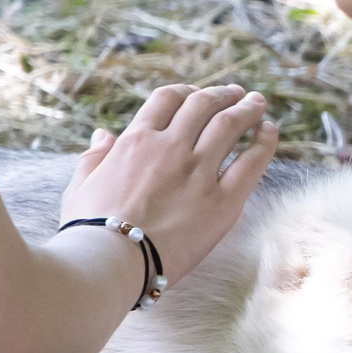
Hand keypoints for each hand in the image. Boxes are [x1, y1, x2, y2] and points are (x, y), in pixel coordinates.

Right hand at [58, 83, 278, 286]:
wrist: (111, 260)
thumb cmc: (91, 228)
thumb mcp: (81, 185)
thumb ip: (94, 157)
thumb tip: (103, 134)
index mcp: (135, 141)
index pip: (166, 100)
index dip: (185, 92)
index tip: (197, 93)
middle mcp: (169, 148)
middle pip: (202, 105)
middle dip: (222, 95)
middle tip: (237, 93)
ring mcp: (197, 172)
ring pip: (229, 125)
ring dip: (246, 109)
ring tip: (257, 103)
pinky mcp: (222, 201)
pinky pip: (251, 163)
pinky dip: (264, 141)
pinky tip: (270, 131)